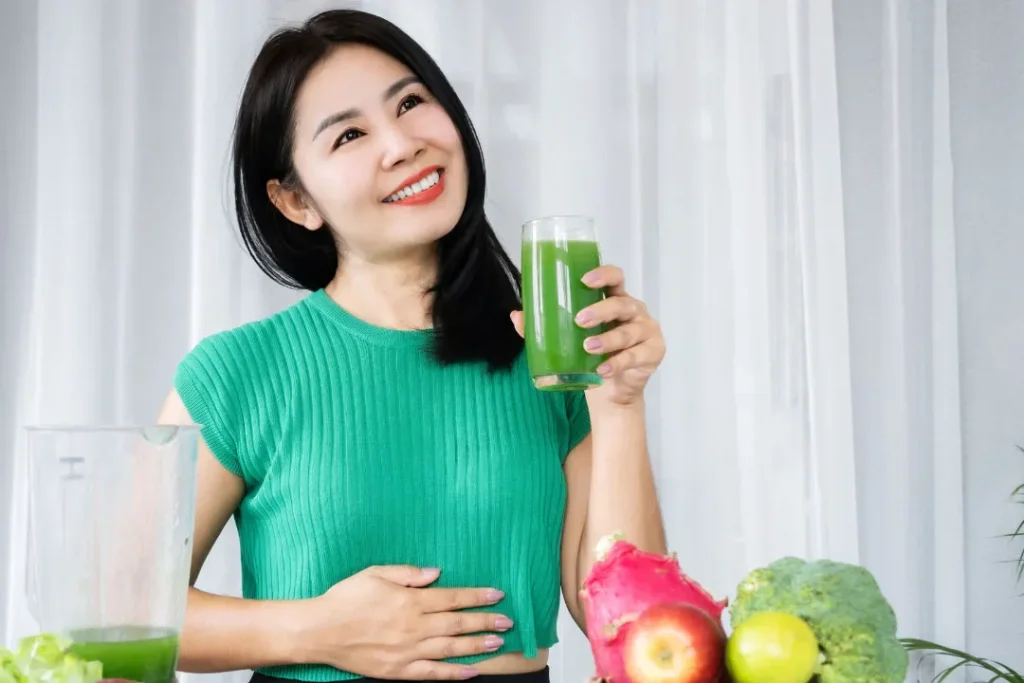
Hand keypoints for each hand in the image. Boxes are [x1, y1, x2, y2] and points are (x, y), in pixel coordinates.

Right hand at [304, 565, 510, 679]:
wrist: (320, 630)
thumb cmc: (346, 598)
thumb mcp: (375, 572)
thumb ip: (408, 572)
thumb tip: (436, 573)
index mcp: (410, 600)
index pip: (453, 598)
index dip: (477, 596)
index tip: (497, 595)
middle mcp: (414, 626)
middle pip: (458, 624)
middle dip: (485, 622)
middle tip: (507, 621)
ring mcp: (408, 651)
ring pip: (451, 649)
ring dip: (476, 646)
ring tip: (498, 643)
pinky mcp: (399, 671)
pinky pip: (432, 674)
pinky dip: (454, 674)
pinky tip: (472, 672)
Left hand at [511, 264, 664, 405]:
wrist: (611, 393)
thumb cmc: (591, 357)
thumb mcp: (567, 339)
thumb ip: (543, 326)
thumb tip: (516, 315)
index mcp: (615, 300)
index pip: (616, 277)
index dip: (603, 275)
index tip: (585, 279)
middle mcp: (634, 311)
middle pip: (622, 303)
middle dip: (601, 310)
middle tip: (579, 320)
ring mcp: (647, 331)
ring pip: (629, 331)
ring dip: (608, 339)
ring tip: (588, 347)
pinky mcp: (654, 352)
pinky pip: (635, 356)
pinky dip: (617, 363)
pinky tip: (602, 370)